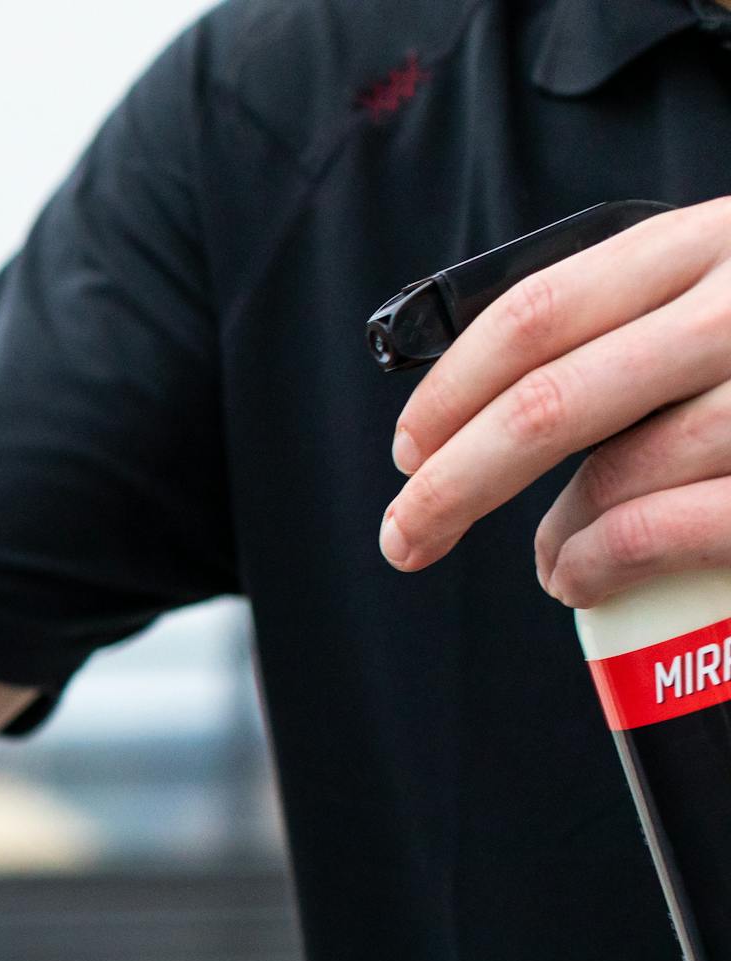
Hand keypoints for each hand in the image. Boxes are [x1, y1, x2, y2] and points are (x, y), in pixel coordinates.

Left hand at [382, 198, 730, 606]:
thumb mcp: (724, 299)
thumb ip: (637, 331)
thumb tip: (485, 420)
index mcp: (718, 242)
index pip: (539, 311)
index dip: (450, 390)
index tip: (408, 448)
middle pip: (550, 399)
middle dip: (453, 482)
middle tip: (406, 536)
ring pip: (620, 472)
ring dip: (552, 537)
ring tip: (549, 564)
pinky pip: (679, 526)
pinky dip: (610, 561)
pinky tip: (589, 574)